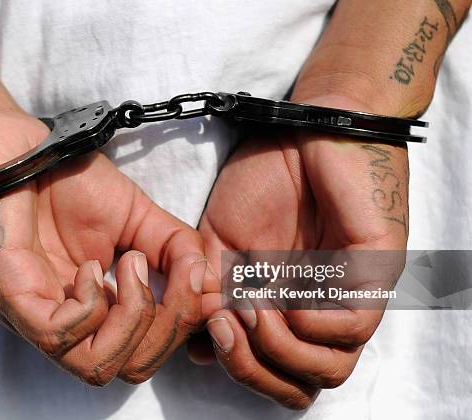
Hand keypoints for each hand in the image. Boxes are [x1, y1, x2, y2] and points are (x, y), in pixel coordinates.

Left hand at [0, 108, 208, 385]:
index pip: (147, 352)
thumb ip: (177, 249)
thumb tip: (208, 282)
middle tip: (168, 272)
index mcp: (96, 310)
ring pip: (98, 366)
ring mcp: (39, 316)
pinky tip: (90, 265)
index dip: (184, 327)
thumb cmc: (68, 182)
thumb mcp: (140, 218)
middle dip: (167, 325)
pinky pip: (60, 337)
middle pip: (130, 367)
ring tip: (129, 264)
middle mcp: (69, 323)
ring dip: (133, 317)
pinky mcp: (14, 301)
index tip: (201, 281)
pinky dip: (91, 303)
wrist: (14, 150)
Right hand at [194, 96, 408, 408]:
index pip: (275, 373)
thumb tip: (198, 348)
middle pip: (301, 383)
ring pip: (330, 367)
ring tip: (250, 309)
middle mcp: (320, 310)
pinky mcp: (375, 270)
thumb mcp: (219, 241)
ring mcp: (350, 293)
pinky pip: (352, 327)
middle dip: (251, 368)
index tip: (206, 336)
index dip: (238, 368)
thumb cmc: (264, 179)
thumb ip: (209, 291)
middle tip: (222, 327)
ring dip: (277, 349)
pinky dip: (309, 323)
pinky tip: (284, 294)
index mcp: (286, 307)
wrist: (297, 129)